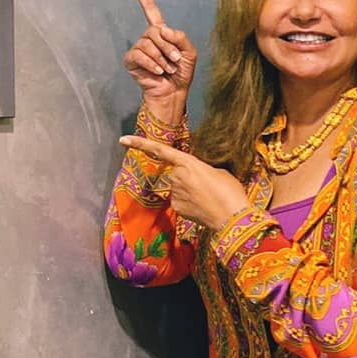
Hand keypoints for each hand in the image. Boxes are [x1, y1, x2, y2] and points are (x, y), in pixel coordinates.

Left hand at [119, 135, 249, 230]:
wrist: (233, 218)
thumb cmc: (230, 191)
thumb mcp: (218, 172)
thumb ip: (200, 169)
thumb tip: (195, 176)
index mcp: (187, 163)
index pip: (159, 150)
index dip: (140, 143)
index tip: (123, 139)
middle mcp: (176, 177)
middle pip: (175, 174)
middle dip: (187, 179)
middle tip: (207, 187)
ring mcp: (174, 193)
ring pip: (177, 188)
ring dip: (188, 192)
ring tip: (208, 198)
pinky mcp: (176, 208)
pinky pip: (179, 201)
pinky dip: (189, 204)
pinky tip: (203, 208)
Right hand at [123, 0, 197, 121]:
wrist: (173, 93)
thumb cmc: (181, 73)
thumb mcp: (189, 52)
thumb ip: (180, 37)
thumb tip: (162, 29)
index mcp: (161, 33)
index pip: (150, 10)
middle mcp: (147, 38)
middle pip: (154, 31)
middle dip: (167, 46)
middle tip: (174, 61)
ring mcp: (138, 49)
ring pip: (148, 43)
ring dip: (161, 58)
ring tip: (167, 69)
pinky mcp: (131, 61)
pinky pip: (139, 55)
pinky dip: (151, 63)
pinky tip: (157, 71)